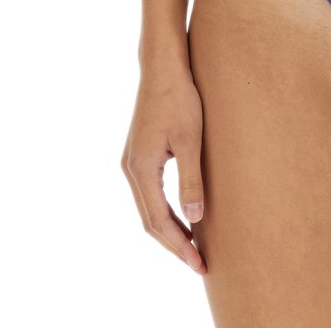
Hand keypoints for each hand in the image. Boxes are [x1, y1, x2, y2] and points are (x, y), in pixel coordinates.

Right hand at [121, 67, 206, 273]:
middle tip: (200, 263)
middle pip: (150, 221)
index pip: (159, 221)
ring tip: (194, 246)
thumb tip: (195, 220)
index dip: (179, 245)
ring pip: (149, 208)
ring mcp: (132, 162)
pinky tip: (184, 216)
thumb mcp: (190, 140)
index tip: (200, 263)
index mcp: (141, 169)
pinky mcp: (139, 154)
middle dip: (174, 244)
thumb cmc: (180, 99)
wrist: (163, 67)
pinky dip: (165, 211)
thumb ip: (191, 180)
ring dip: (169, 229)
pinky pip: (150, 194)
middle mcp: (131, 169)